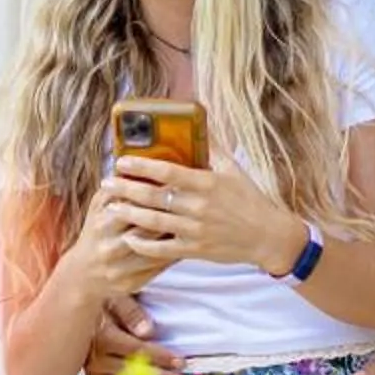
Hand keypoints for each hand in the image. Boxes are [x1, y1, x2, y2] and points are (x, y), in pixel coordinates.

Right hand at [73, 173, 188, 297]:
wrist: (83, 274)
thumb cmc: (97, 231)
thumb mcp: (99, 207)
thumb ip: (116, 187)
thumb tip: (136, 163)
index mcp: (103, 221)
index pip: (135, 203)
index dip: (158, 193)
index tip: (177, 183)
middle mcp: (110, 246)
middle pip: (148, 227)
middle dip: (171, 214)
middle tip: (194, 201)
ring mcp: (120, 267)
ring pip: (157, 250)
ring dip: (178, 236)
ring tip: (197, 222)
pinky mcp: (132, 283)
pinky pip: (159, 267)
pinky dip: (175, 254)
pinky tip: (190, 242)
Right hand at [85, 294, 182, 374]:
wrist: (76, 312)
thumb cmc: (101, 302)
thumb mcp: (116, 297)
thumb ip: (131, 312)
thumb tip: (148, 331)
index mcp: (102, 336)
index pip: (135, 349)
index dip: (159, 356)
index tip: (180, 362)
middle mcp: (95, 358)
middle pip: (130, 372)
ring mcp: (93, 374)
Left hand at [110, 156, 300, 274]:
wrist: (268, 236)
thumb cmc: (250, 199)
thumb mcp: (234, 169)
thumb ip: (214, 148)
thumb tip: (201, 124)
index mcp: (207, 182)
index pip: (167, 170)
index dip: (141, 165)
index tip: (122, 160)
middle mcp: (198, 206)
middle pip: (153, 196)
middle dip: (125, 189)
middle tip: (106, 183)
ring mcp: (195, 230)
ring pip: (153, 222)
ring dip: (128, 214)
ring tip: (110, 208)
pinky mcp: (195, 250)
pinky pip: (162, 249)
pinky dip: (143, 245)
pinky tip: (129, 239)